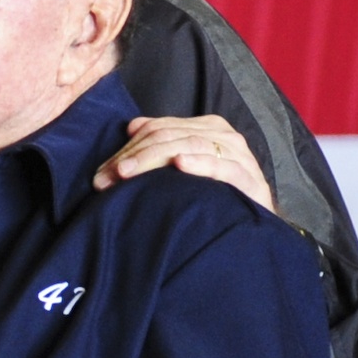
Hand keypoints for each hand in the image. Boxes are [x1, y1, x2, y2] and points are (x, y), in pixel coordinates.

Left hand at [93, 115, 274, 212]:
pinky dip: (200, 163)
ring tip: (127, 173)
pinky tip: (179, 164)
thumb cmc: (216, 199)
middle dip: (133, 157)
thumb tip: (132, 126)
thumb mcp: (185, 171)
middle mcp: (223, 136)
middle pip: (169, 137)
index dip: (127, 148)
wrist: (255, 230)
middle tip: (106, 179)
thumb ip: (162, 147)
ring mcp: (239, 155)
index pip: (159, 129)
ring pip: (189, 146)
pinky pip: (223, 167)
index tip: (102, 174)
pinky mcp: (251, 179)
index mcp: (206, 128)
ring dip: (153, 159)